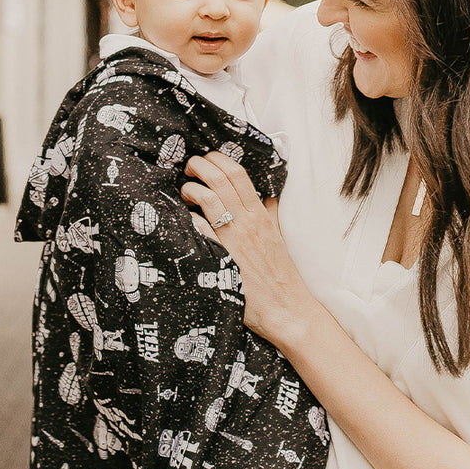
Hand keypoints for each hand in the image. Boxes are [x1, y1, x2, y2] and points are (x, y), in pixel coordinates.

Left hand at [181, 152, 317, 345]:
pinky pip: (200, 230)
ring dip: (190, 188)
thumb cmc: (281, 277)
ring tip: (184, 192)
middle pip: (220, 178)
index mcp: (261, 215)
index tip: (206, 161)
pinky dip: (188, 219)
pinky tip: (181, 219)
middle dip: (199, 165)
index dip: (217, 159)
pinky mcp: (223, 258)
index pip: (238, 174)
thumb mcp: (278, 238)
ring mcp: (234, 239)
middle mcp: (247, 222)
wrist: (287, 309)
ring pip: (208, 198)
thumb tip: (268, 197)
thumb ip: (270, 215)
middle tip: (188, 169)